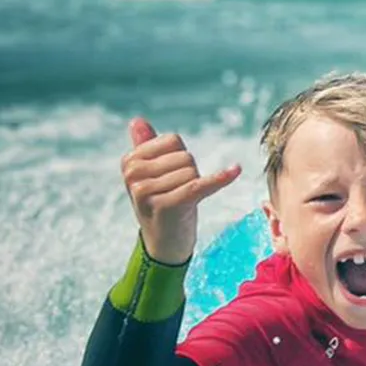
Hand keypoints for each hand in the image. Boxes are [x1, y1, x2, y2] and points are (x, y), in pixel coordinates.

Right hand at [121, 118, 240, 264]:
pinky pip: (200, 185)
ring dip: (195, 187)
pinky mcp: (168, 206)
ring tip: (180, 203)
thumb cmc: (162, 204)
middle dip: (190, 174)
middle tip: (177, 194)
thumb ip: (145, 147)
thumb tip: (137, 120)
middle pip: (185, 157)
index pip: (173, 141)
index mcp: (130, 162)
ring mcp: (147, 192)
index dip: (181, 158)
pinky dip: (220, 179)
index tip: (170, 178)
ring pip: (193, 171)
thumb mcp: (151, 175)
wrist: (164, 245)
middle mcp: (133, 175)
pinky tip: (236, 170)